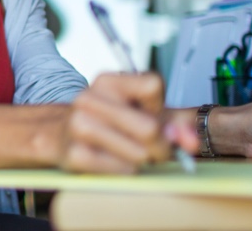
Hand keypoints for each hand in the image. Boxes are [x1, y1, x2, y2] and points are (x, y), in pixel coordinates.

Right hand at [58, 72, 197, 172]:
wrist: (60, 135)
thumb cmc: (107, 123)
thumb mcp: (139, 112)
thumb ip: (174, 122)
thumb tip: (191, 140)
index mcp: (108, 81)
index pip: (153, 85)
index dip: (160, 107)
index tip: (153, 115)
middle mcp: (90, 98)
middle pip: (149, 127)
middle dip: (160, 146)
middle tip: (154, 149)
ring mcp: (79, 125)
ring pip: (139, 153)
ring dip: (142, 159)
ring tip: (129, 152)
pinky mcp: (75, 154)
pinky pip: (122, 170)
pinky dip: (126, 170)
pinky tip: (114, 161)